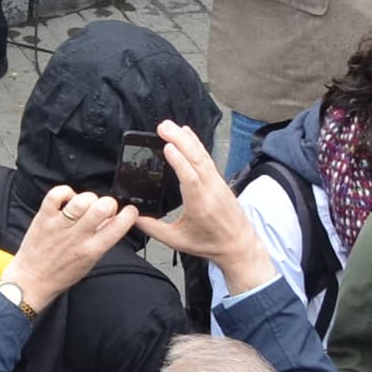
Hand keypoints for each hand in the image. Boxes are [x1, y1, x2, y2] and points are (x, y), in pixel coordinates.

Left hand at [7, 183, 139, 313]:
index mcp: (92, 250)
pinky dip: (65, 191)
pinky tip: (68, 199)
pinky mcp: (43, 218)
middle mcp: (77, 237)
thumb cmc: (61, 274)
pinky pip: (55, 195)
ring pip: (81, 201)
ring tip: (86, 204)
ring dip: (89, 198)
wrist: (32, 280)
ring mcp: (59, 226)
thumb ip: (103, 241)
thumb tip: (115, 222)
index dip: (129, 214)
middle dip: (109, 203)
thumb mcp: (90, 262)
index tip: (129, 211)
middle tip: (104, 207)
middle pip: (101, 208)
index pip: (118, 227)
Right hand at [132, 121, 274, 296]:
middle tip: (162, 126)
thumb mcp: (177, 241)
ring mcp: (217, 183)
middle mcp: (211, 191)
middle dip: (180, 140)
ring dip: (187, 138)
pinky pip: (207, 158)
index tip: (167, 146)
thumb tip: (132, 216)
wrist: (239, 246)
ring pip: (202, 156)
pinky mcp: (219, 180)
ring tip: (171, 125)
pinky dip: (196, 144)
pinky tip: (187, 134)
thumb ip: (152, 228)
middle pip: (196, 160)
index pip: (190, 179)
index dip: (179, 161)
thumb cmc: (210, 245)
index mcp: (200, 206)